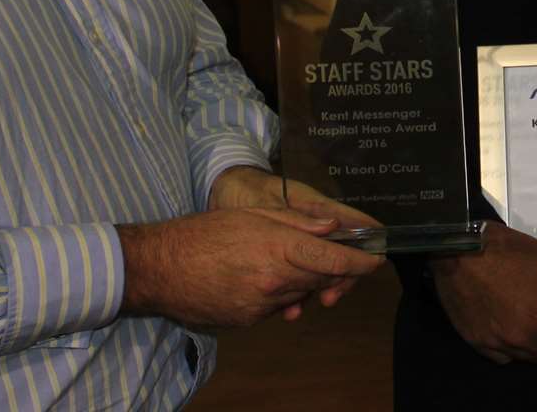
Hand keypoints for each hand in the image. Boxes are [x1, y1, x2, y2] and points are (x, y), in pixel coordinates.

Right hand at [205, 167, 382, 311]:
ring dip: (305, 281)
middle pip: (322, 278)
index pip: (334, 259)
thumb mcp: (252, 215)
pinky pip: (276, 307)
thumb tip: (331, 226)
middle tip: (339, 257)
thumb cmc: (202, 233)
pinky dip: (280, 293)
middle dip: (335, 270)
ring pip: (301, 294)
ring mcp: (261, 306)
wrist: (159, 268)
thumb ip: (296, 222)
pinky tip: (261, 277)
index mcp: (278, 249)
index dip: (361, 261)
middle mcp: (274, 281)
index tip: (377, 259)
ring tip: (285, 260)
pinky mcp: (247, 321)